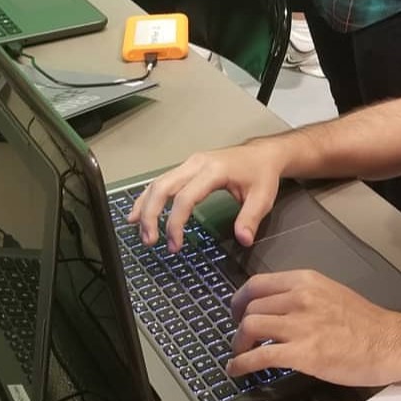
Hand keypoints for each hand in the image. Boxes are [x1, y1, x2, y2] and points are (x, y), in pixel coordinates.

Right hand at [127, 144, 283, 250]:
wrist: (263, 154)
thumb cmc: (262, 174)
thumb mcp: (263, 197)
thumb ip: (251, 219)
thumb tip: (243, 240)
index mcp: (214, 170)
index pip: (185, 197)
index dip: (176, 223)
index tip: (175, 245)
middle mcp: (196, 163)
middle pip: (162, 187)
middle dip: (150, 215)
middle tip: (150, 241)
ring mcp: (189, 163)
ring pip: (158, 183)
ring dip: (145, 207)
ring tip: (141, 232)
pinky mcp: (187, 167)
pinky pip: (162, 181)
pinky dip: (148, 197)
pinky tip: (137, 213)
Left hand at [227, 271, 400, 386]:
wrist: (389, 342)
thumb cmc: (367, 323)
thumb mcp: (331, 294)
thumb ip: (304, 295)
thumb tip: (278, 306)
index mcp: (307, 281)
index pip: (257, 283)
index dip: (239, 299)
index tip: (236, 311)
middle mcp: (300, 298)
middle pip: (250, 307)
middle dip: (238, 326)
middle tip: (240, 338)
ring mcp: (300, 325)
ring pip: (249, 328)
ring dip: (238, 345)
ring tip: (239, 354)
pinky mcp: (302, 353)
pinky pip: (259, 357)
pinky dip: (241, 364)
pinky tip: (237, 370)